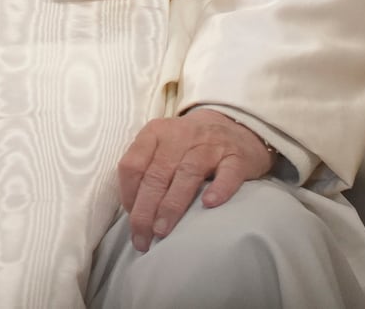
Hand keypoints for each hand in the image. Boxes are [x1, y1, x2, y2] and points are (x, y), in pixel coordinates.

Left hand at [116, 109, 275, 252]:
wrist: (234, 126)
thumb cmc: (189, 145)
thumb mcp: (162, 146)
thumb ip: (146, 169)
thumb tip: (132, 211)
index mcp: (155, 133)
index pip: (133, 164)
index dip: (128, 194)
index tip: (131, 219)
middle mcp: (181, 136)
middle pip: (157, 175)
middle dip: (145, 210)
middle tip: (142, 239)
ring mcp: (210, 146)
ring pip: (187, 174)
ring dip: (172, 205)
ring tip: (162, 231)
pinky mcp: (237, 157)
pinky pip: (228, 173)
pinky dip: (219, 189)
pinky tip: (209, 205)